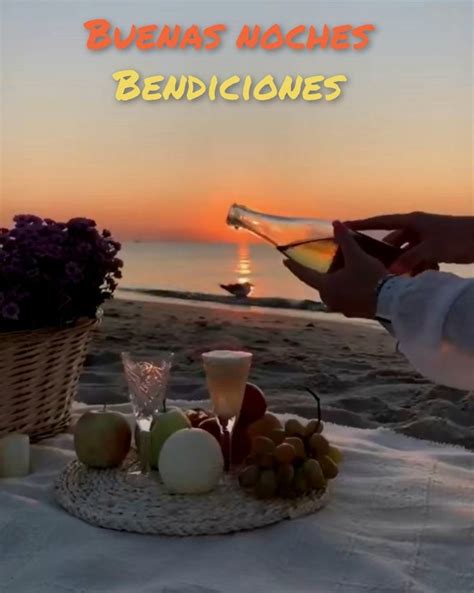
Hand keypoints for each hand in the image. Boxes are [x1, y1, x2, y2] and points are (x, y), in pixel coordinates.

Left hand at [283, 221, 386, 318]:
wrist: (392, 302)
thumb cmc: (371, 278)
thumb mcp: (357, 256)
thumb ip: (345, 240)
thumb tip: (336, 223)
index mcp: (326, 287)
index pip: (305, 274)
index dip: (295, 266)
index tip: (285, 262)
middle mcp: (330, 300)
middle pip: (321, 284)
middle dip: (321, 275)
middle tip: (323, 265)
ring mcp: (342, 309)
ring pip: (333, 293)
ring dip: (335, 283)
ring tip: (342, 273)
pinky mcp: (354, 313)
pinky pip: (345, 299)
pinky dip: (347, 290)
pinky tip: (356, 285)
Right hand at [346, 212, 473, 273]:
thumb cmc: (459, 236)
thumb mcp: (432, 248)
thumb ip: (410, 260)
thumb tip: (391, 272)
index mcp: (411, 221)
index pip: (379, 221)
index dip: (361, 224)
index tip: (344, 226)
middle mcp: (415, 228)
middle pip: (391, 242)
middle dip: (383, 255)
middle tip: (369, 267)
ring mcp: (424, 237)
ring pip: (404, 253)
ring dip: (402, 265)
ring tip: (394, 277)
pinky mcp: (432, 247)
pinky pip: (416, 259)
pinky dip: (415, 268)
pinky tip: (415, 278)